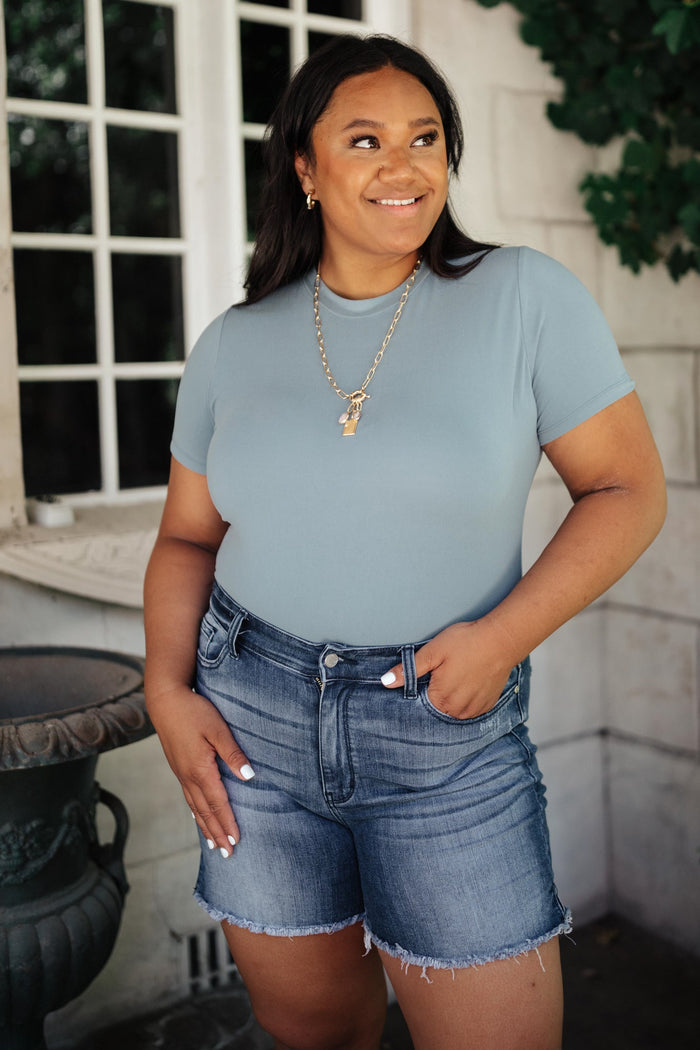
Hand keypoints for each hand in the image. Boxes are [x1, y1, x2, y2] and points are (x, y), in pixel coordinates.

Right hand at [147, 685, 253, 857]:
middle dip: (217, 834)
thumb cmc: (194, 711)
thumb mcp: (218, 729)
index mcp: (200, 770)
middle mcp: (188, 776)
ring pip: (194, 807)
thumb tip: (248, 776)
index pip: (217, 804)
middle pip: (205, 812)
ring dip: (205, 827)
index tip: (236, 841)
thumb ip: (232, 753)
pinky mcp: (178, 767)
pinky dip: (195, 812)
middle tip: (228, 854)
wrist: (165, 701)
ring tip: (214, 845)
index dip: (228, 823)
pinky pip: (188, 797)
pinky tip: (197, 817)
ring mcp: (181, 773)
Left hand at [381, 620, 515, 719]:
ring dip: (451, 699)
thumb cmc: (467, 642)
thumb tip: (386, 682)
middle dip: (435, 695)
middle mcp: (457, 710)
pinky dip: (466, 700)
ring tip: (456, 676)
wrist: (501, 640)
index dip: (419, 690)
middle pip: (437, 709)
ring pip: (454, 711)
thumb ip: (410, 669)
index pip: (420, 705)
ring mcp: (474, 710)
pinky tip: (467, 682)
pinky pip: (470, 709)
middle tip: (443, 673)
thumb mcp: (433, 652)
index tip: (425, 678)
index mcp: (440, 699)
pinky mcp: (487, 705)